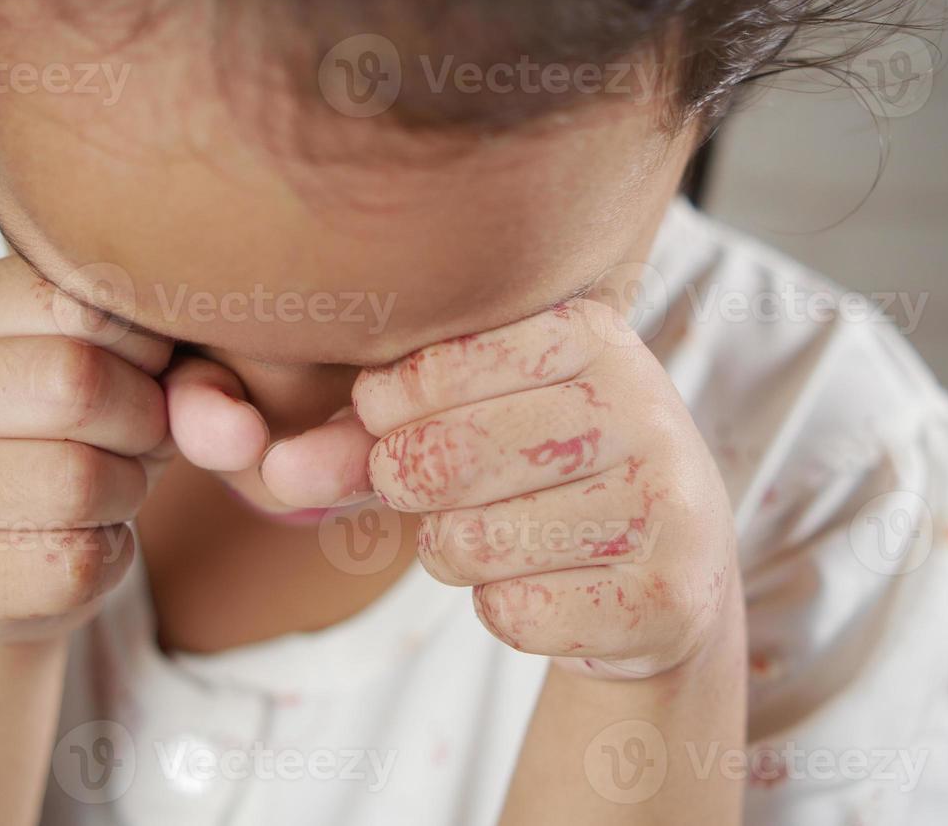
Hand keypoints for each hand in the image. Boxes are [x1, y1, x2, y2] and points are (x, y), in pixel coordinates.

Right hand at [0, 256, 178, 642]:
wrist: (3, 553)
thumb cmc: (80, 433)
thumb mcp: (131, 370)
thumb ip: (188, 367)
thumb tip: (242, 430)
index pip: (80, 298)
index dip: (147, 343)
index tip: (146, 365)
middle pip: (78, 383)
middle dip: (142, 418)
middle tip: (132, 434)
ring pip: (80, 481)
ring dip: (127, 490)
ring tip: (103, 484)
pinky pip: (78, 564)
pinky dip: (109, 555)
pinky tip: (78, 539)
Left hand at [353, 300, 736, 678]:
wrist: (673, 564)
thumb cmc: (541, 471)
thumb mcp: (465, 425)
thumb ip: (367, 436)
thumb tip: (274, 472)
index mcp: (592, 334)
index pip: (428, 374)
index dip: (384, 417)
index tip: (398, 427)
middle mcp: (644, 405)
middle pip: (442, 461)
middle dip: (408, 489)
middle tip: (431, 492)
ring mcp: (667, 502)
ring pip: (472, 544)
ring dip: (454, 553)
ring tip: (501, 534)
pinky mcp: (667, 595)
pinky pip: (513, 613)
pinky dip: (503, 609)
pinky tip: (548, 582)